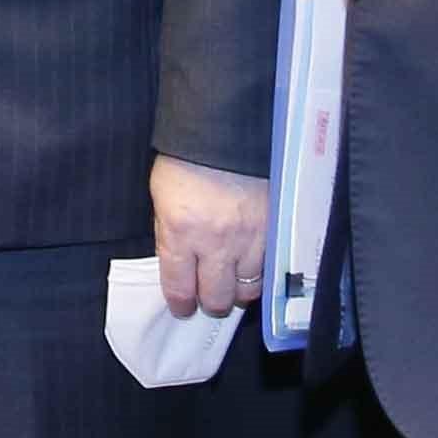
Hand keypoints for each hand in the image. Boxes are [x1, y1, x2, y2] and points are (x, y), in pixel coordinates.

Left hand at [150, 155, 268, 319]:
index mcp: (181, 233)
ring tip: (234, 282)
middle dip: (211, 303)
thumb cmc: (186, 160)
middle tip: (210, 297)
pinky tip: (254, 268)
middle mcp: (216, 243)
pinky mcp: (274, 230)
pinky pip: (270, 269)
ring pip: (248, 290)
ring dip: (239, 291)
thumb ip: (170, 235)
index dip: (181, 304)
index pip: (180, 287)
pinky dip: (261, 275)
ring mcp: (250, 238)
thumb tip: (177, 266)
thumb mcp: (162, 199)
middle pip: (218, 298)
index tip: (182, 307)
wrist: (226, 130)